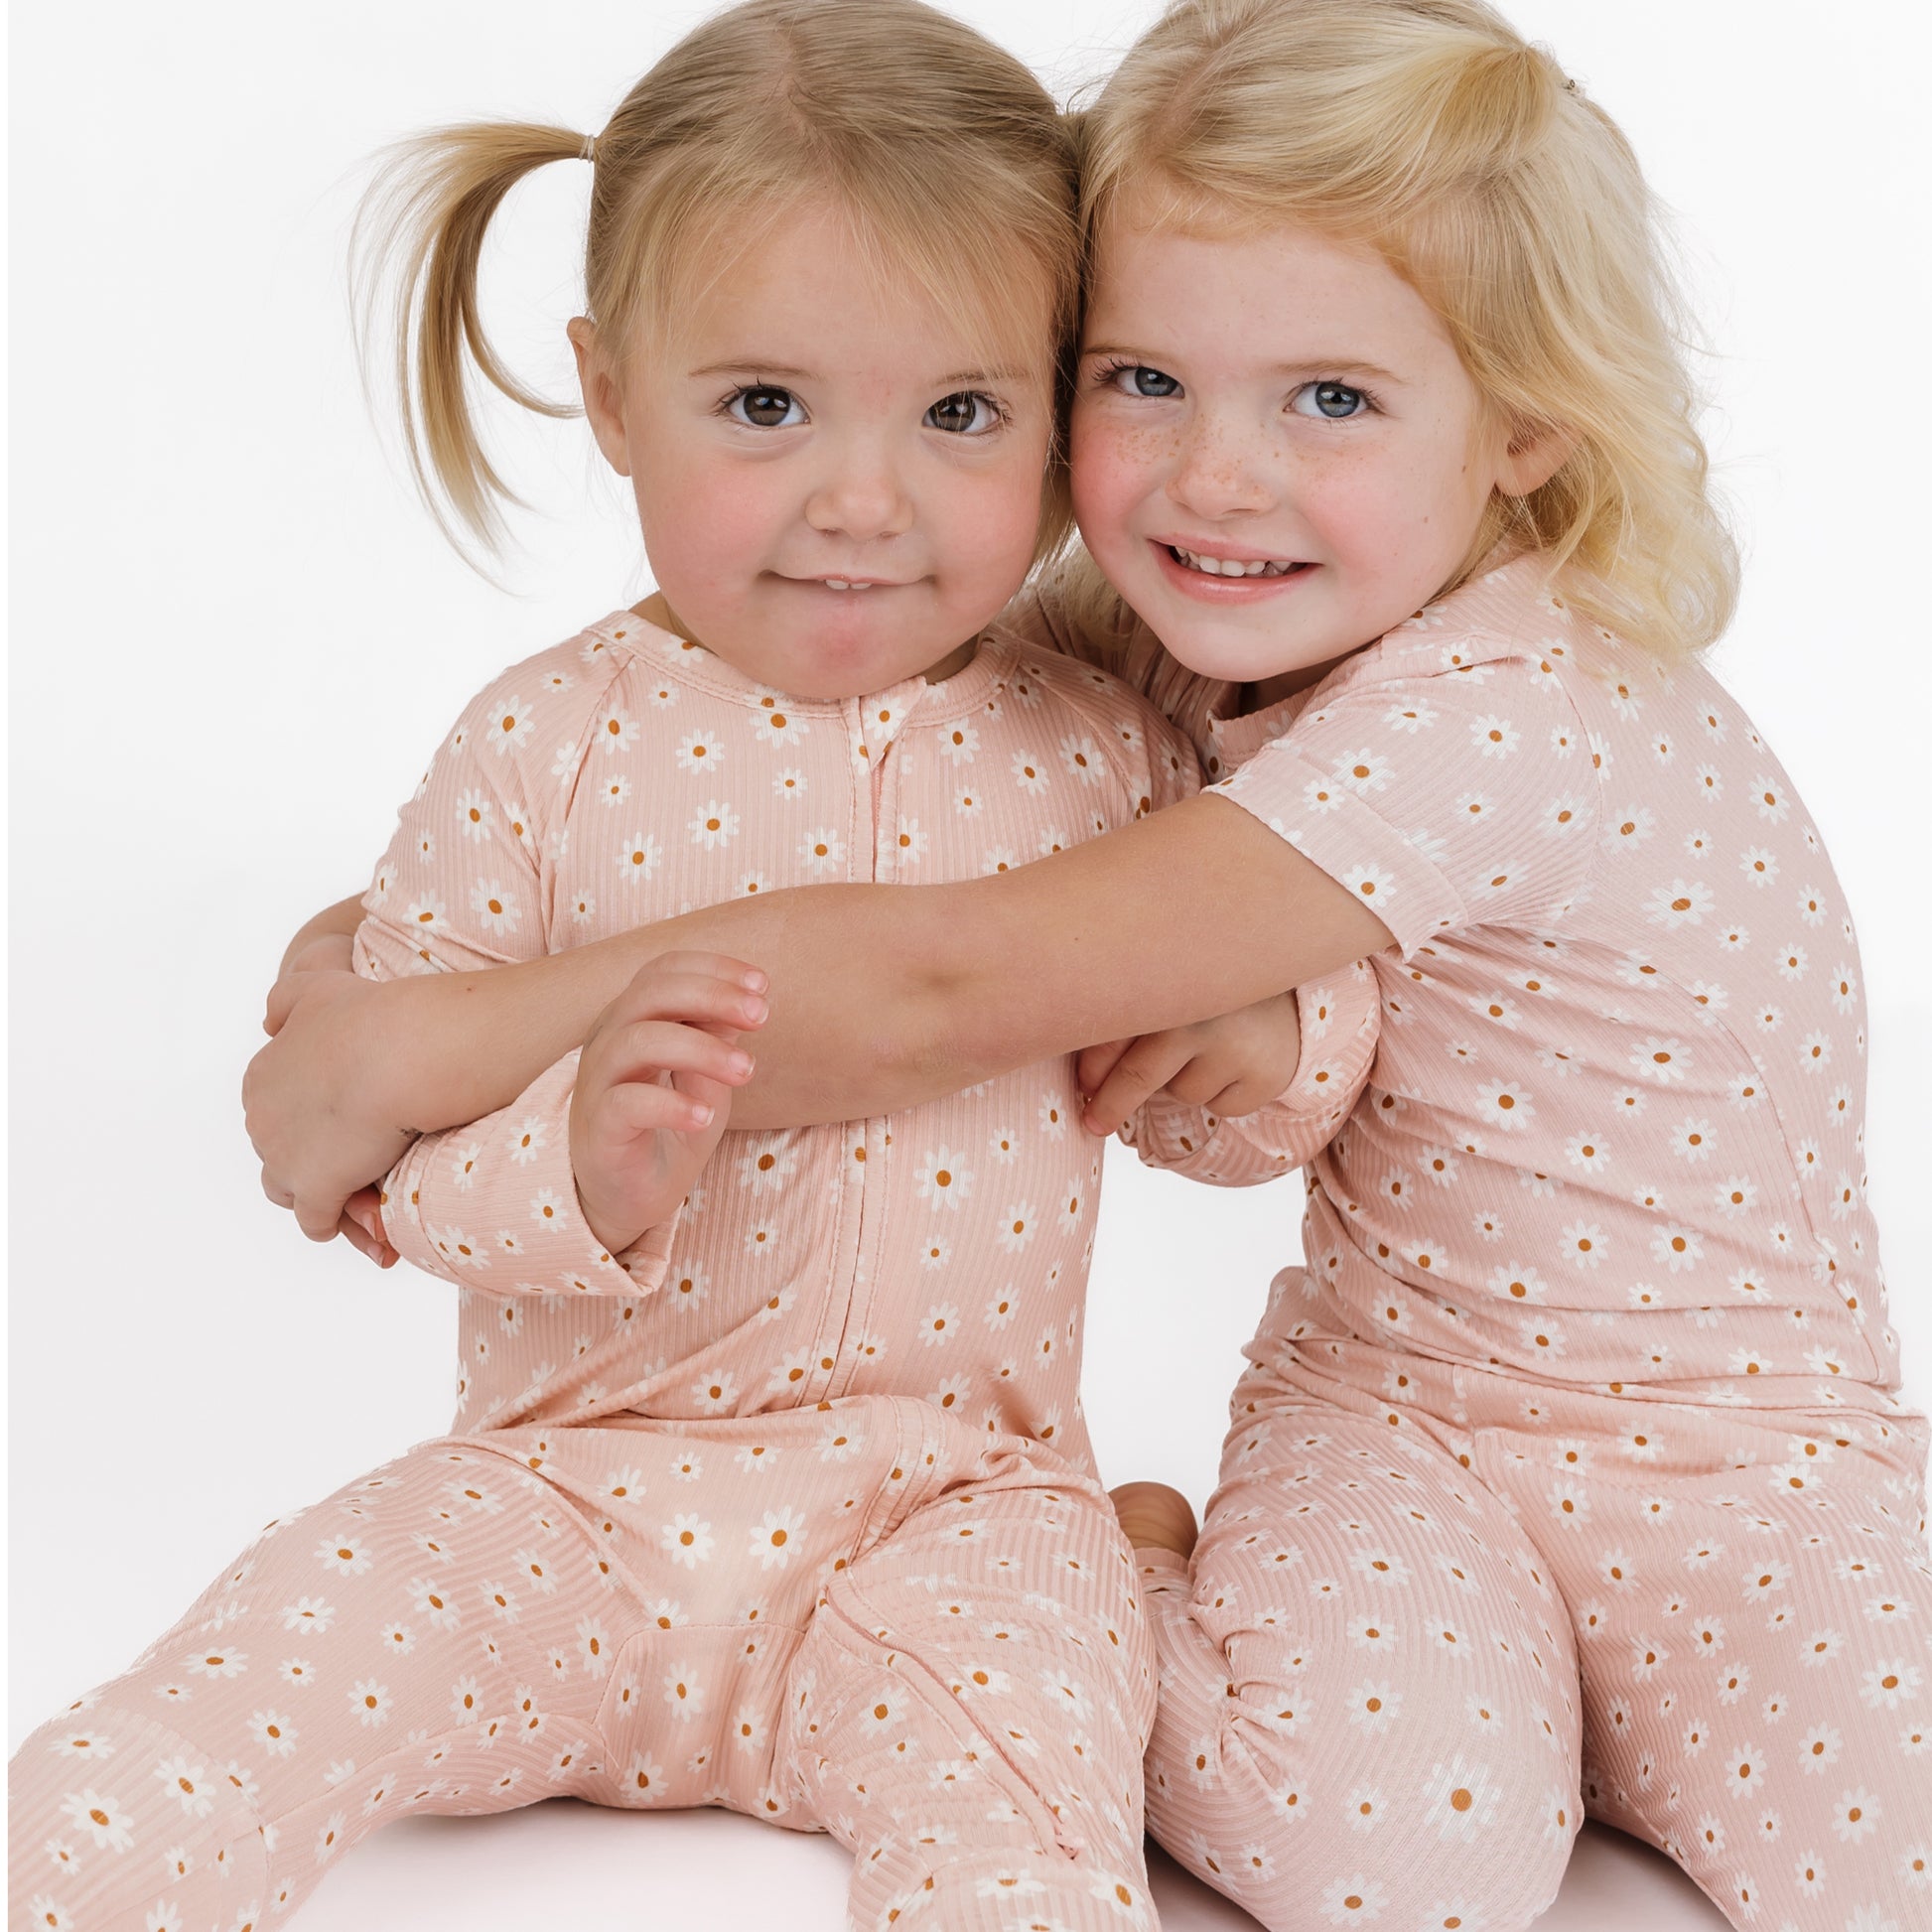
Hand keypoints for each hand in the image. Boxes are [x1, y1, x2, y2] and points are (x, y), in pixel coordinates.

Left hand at [245, 966, 415, 1258]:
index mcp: (261, 1078)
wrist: (402, 1053)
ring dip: (324, 1193)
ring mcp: (283, 1160)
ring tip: (364, 1193)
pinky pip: (318, 1223)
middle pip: (281, 1153)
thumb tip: (268, 1024)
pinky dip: (341, 1223)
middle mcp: (261, 1121)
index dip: (316, 1119)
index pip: (278, 1111)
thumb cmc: (371, 1016)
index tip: (354, 1116)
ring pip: (290, 1191)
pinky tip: (371, 1225)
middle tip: (367, 1155)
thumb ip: (286, 1001)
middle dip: (318, 1158)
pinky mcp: (315, 1191)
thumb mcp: (315, 988)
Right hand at [570, 952, 768, 1253]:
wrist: (628, 1196)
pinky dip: (670, 1105)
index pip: (664, 971)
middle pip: (650, 993)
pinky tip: (704, 1115)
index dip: (713, 968)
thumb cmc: (668, 1126)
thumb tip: (749, 998)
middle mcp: (609, 1040)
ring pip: (638, 1041)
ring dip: (702, 1049)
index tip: (762, 986)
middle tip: (761, 1016)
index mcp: (633, 1019)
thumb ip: (716, 1035)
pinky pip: (626, 1104)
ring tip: (746, 1072)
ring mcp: (598, 1082)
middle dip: (712, 995)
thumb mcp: (702, 1074)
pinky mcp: (599, 1128)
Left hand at [1076, 990, 1300, 1136]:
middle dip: (1111, 1104)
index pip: (1117, 1035)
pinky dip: (1218, 1094)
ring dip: (1179, 1084)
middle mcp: (1204, 1015)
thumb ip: (1133, 1013)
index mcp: (1172, 983)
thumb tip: (1084, 1075)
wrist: (1295, 986)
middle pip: (1141, 1076)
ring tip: (1207, 1048)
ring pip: (1181, 1093)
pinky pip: (1218, 1107)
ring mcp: (1237, 1049)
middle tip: (1092, 1124)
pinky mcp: (1263, 1079)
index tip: (1080, 1092)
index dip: (1092, 1069)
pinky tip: (1234, 1062)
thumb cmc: (1218, 991)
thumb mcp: (1176, 988)